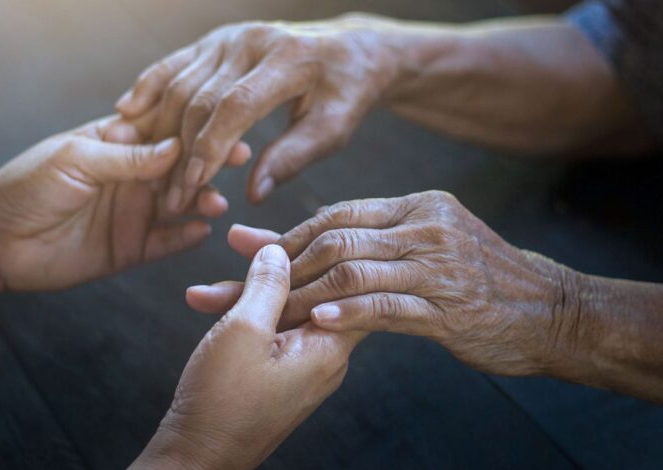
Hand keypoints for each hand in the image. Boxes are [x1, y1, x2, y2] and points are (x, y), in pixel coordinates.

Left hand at [0, 116, 246, 291]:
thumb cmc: (27, 187)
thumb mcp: (77, 159)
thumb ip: (127, 157)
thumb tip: (177, 147)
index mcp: (116, 145)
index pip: (164, 133)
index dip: (194, 131)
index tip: (224, 129)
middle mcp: (131, 178)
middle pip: (180, 169)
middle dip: (207, 165)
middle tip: (234, 163)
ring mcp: (133, 213)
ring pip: (179, 205)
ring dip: (201, 202)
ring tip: (216, 203)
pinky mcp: (131, 248)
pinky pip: (167, 242)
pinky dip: (186, 237)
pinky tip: (202, 230)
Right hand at [115, 14, 394, 208]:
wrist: (350, 50)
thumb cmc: (345, 93)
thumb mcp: (334, 128)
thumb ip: (294, 157)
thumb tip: (253, 194)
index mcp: (286, 59)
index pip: (235, 106)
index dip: (210, 148)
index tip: (193, 186)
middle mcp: (251, 40)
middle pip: (200, 97)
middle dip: (180, 150)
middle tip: (170, 194)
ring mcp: (229, 37)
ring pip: (180, 83)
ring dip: (160, 130)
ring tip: (150, 173)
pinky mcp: (216, 40)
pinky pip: (174, 63)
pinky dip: (148, 86)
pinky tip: (128, 110)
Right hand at [132, 245, 364, 469]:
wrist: (196, 459)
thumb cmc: (221, 401)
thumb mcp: (244, 330)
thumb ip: (267, 284)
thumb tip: (280, 249)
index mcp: (328, 348)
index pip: (346, 284)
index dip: (321, 250)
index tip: (291, 227)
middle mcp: (324, 358)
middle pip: (313, 293)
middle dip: (274, 264)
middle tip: (239, 238)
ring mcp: (303, 369)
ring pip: (286, 311)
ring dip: (251, 289)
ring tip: (215, 268)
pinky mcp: (280, 377)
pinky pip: (272, 333)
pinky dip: (246, 315)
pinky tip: (211, 299)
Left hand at [187, 192, 583, 375]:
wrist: (550, 310)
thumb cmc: (479, 280)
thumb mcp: (429, 246)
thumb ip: (374, 243)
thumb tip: (318, 245)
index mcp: (415, 207)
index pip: (335, 215)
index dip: (285, 234)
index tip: (240, 248)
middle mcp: (423, 227)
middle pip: (332, 241)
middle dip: (275, 267)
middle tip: (225, 286)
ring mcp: (437, 266)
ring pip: (352, 272)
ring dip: (300, 295)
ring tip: (262, 315)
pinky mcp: (449, 307)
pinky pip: (388, 306)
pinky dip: (349, 313)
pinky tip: (318, 322)